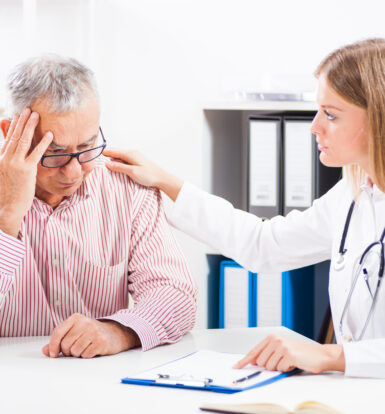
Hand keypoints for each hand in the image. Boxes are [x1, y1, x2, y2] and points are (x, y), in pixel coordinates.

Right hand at [0, 108, 52, 237]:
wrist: (6, 208)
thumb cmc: (7, 194)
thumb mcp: (4, 175)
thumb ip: (7, 164)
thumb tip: (10, 156)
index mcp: (0, 159)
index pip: (7, 138)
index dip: (13, 126)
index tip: (18, 115)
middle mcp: (6, 158)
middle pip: (15, 135)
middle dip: (22, 121)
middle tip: (28, 108)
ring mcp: (16, 164)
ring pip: (23, 140)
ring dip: (30, 126)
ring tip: (36, 115)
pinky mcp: (27, 170)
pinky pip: (36, 153)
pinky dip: (43, 142)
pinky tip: (50, 135)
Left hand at [42, 313, 140, 357]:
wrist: (115, 334)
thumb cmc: (92, 333)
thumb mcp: (75, 332)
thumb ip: (59, 340)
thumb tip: (45, 351)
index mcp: (76, 318)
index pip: (58, 332)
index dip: (52, 345)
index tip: (53, 354)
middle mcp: (85, 322)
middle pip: (65, 344)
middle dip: (68, 351)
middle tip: (75, 349)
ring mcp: (94, 331)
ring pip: (74, 351)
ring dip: (78, 354)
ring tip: (85, 348)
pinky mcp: (101, 341)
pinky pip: (85, 355)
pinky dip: (87, 356)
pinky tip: (92, 350)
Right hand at [103, 148, 182, 201]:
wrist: (162, 178)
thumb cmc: (149, 175)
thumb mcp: (132, 172)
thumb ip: (119, 168)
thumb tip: (107, 164)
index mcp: (130, 154)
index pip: (112, 151)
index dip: (103, 152)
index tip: (93, 154)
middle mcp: (132, 153)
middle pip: (115, 152)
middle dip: (106, 156)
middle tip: (96, 160)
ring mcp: (135, 156)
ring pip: (120, 156)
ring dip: (112, 159)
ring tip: (103, 164)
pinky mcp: (137, 161)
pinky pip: (124, 160)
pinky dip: (118, 162)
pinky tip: (116, 167)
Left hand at [233, 334, 345, 373]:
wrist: (319, 355)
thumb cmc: (300, 354)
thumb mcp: (281, 349)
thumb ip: (267, 353)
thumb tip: (253, 362)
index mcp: (272, 338)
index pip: (254, 351)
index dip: (244, 360)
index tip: (236, 367)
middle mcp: (276, 340)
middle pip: (261, 362)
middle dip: (270, 365)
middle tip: (282, 361)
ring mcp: (282, 347)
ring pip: (270, 367)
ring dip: (279, 367)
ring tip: (288, 361)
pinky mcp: (289, 355)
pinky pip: (280, 369)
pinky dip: (286, 369)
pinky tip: (294, 363)